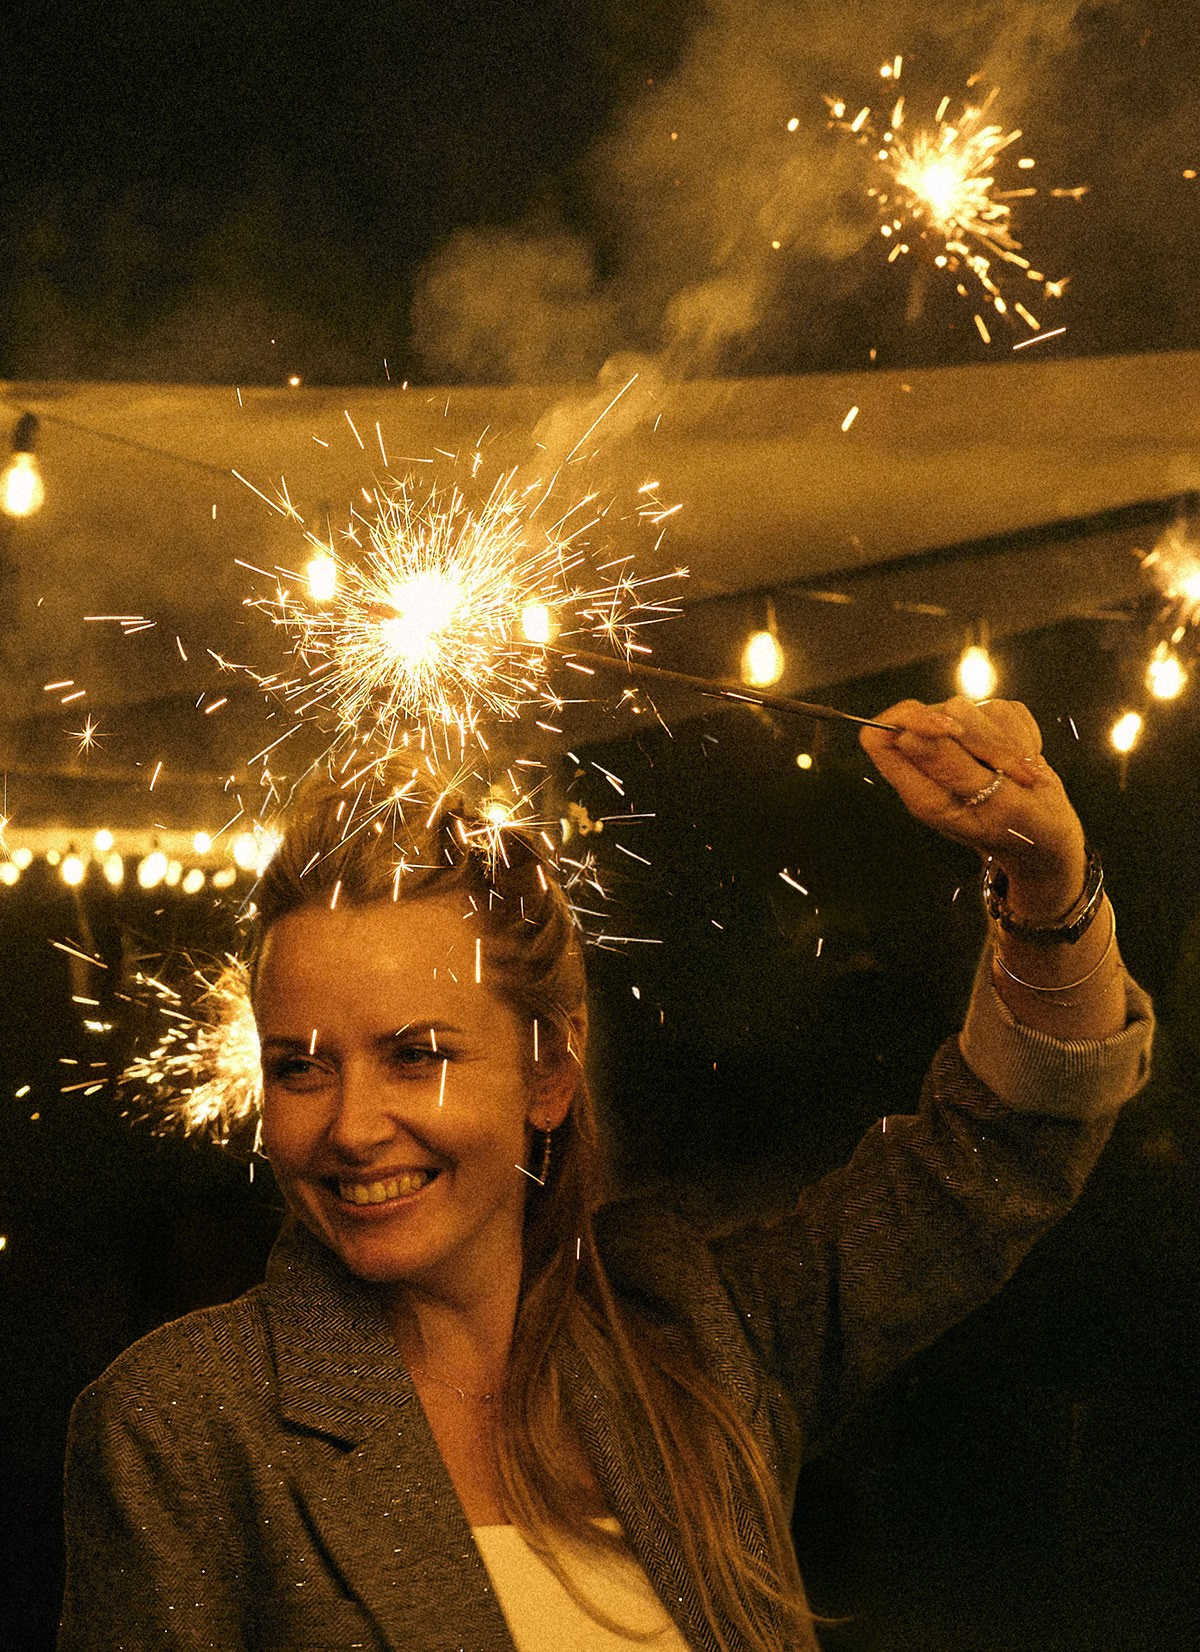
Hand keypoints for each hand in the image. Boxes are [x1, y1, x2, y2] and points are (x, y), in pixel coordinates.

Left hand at [860, 697, 1087, 922]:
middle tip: (1009, 772)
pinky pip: (1003, 711)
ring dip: (1007, 740)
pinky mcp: (988, 729)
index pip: (879, 738)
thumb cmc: (1022, 831)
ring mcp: (959, 743)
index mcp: (920, 788)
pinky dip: (1022, 735)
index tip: (948, 729)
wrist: (1053, 837)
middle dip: (981, 738)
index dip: (906, 722)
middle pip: (934, 714)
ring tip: (1021, 775)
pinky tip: (1027, 762)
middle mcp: (932, 763)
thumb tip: (907, 736)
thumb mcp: (992, 804)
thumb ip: (952, 768)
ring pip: (972, 707)